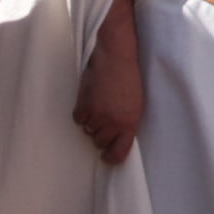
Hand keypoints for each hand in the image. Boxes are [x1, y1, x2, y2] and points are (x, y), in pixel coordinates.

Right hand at [74, 0, 142, 162]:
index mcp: (130, 124)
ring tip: (99, 102)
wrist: (116, 56)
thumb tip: (114, 139)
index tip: (107, 155)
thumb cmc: (128, 78)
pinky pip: (78, 119)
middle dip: (101, 132)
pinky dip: (81, 111)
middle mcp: (113, 123)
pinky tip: (89, 98)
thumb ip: (126, 123)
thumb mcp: (135, 105)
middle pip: (100, 142)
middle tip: (104, 116)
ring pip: (88, 130)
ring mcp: (98, 116)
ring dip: (91, 120)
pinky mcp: (84, 106)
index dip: (111, 157)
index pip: (118, 153)